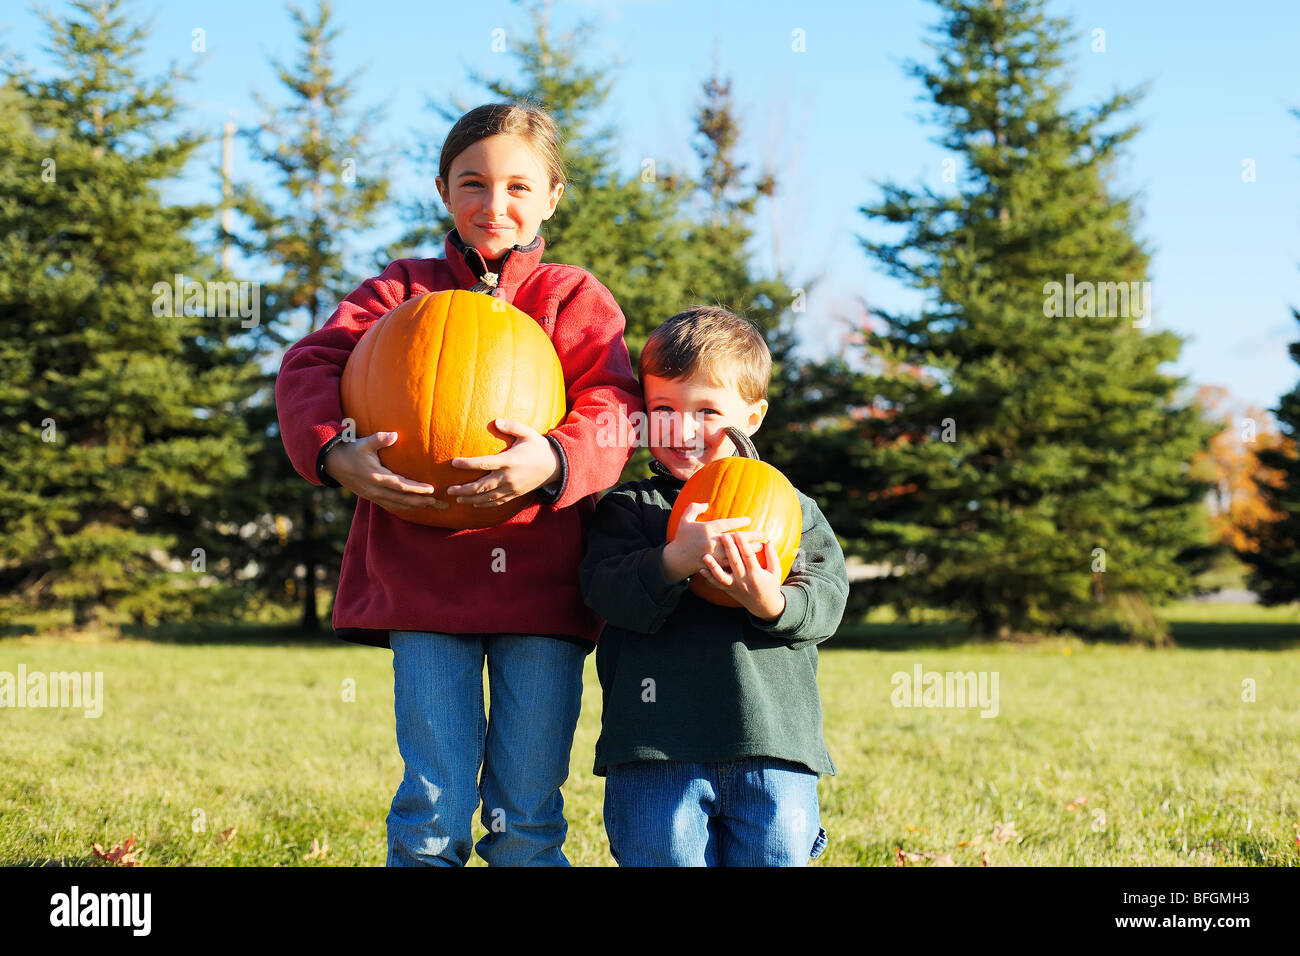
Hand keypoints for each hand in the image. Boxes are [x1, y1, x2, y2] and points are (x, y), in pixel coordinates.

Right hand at [323, 431, 446, 511]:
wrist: (331, 463)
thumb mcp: (364, 443)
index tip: (431, 489)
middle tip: (436, 502)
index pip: (401, 485)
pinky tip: (410, 506)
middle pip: (401, 499)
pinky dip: (401, 507)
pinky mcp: (369, 496)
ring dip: (412, 506)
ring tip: (428, 505)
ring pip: (396, 504)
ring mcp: (372, 495)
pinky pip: (388, 504)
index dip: (416, 489)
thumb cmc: (350, 450)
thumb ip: (380, 439)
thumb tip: (394, 435)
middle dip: (419, 501)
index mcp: (376, 477)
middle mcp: (375, 489)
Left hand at [445, 419, 560, 507]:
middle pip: (482, 486)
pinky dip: (484, 504)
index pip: (484, 464)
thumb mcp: (528, 433)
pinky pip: (497, 502)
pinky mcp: (515, 494)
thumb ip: (512, 426)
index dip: (468, 464)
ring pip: (487, 497)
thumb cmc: (539, 447)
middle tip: (449, 489)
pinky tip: (474, 503)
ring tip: (457, 498)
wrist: (555, 467)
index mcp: (509, 461)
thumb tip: (496, 421)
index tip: (453, 463)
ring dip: (471, 499)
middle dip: (464, 489)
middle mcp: (508, 477)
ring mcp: (512, 488)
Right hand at [662, 501, 766, 582]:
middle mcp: (711, 542)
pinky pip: (730, 564)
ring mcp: (713, 555)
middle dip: (749, 536)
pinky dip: (741, 561)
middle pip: (734, 539)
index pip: (726, 524)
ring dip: (748, 550)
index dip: (739, 522)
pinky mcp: (713, 565)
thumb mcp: (685, 519)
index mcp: (706, 529)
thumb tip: (707, 504)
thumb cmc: (682, 537)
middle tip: (761, 534)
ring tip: (761, 547)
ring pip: (735, 552)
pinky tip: (750, 560)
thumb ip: (694, 508)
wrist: (676, 558)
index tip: (749, 520)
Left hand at [698, 536, 786, 621]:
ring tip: (705, 556)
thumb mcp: (775, 571)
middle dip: (728, 548)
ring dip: (713, 566)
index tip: (738, 532)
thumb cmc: (771, 585)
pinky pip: (717, 584)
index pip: (748, 556)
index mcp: (756, 574)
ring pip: (722, 576)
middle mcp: (744, 580)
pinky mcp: (728, 590)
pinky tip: (701, 569)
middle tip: (722, 535)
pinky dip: (709, 577)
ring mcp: (734, 586)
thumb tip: (768, 541)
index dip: (743, 544)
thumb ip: (772, 556)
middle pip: (734, 562)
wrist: (764, 606)